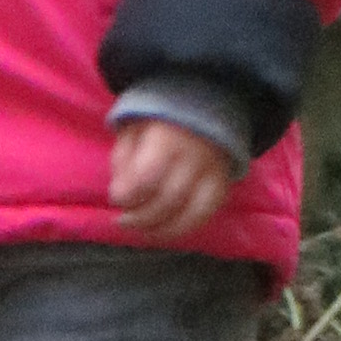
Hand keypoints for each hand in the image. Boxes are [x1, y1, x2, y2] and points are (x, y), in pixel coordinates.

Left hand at [109, 117, 234, 241]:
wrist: (203, 108)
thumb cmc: (158, 122)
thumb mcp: (132, 129)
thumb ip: (123, 160)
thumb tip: (119, 196)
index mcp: (168, 138)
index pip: (148, 176)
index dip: (129, 195)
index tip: (116, 199)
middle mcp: (195, 158)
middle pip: (168, 200)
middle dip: (142, 217)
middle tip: (124, 221)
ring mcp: (213, 174)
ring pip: (191, 214)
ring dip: (162, 230)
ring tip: (142, 231)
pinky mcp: (223, 186)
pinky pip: (206, 216)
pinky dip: (184, 229)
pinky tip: (164, 231)